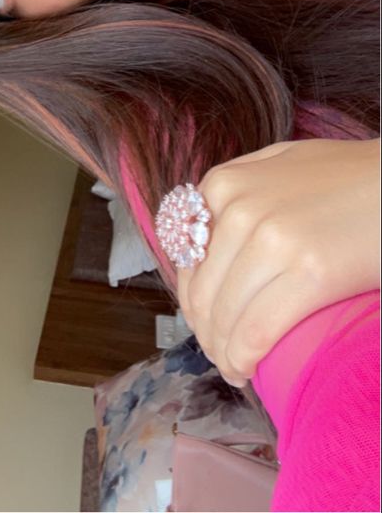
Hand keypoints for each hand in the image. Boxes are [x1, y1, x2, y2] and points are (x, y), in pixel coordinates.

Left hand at [176, 137, 379, 386]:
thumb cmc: (349, 176)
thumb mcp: (278, 165)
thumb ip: (239, 191)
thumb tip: (201, 234)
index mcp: (223, 184)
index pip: (185, 259)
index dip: (192, 301)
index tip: (206, 323)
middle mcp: (238, 209)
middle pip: (202, 293)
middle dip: (206, 334)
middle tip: (220, 355)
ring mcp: (270, 240)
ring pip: (225, 318)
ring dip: (223, 353)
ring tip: (234, 368)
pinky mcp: (308, 273)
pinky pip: (256, 331)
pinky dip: (244, 359)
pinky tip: (246, 370)